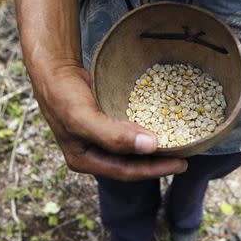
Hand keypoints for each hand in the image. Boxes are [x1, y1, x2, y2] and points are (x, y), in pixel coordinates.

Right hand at [32, 61, 187, 180]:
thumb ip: (113, 136)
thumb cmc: (63, 96)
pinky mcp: (108, 123)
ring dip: (153, 148)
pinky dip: (146, 131)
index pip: (126, 172)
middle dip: (157, 162)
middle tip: (185, 157)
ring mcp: (101, 138)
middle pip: (131, 163)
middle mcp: (95, 153)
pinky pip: (131, 131)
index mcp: (86, 160)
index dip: (154, 169)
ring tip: (178, 145)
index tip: (180, 164)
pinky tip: (162, 127)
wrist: (55, 69)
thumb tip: (151, 147)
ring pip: (132, 149)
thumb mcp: (83, 119)